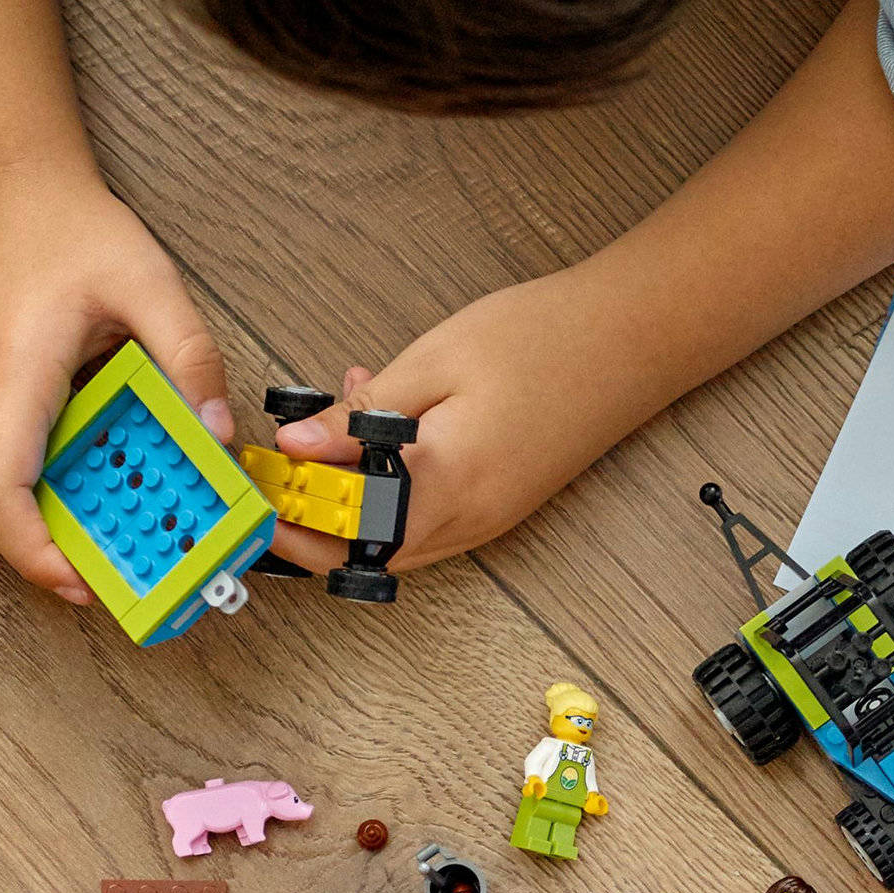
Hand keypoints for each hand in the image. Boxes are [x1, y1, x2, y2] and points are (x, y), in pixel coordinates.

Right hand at [0, 171, 230, 598]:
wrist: (5, 190)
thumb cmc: (71, 231)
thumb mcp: (151, 283)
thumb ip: (191, 358)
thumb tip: (217, 434)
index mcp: (13, 375)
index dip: (32, 551)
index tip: (81, 581)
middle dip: (21, 556)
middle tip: (94, 564)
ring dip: (4, 533)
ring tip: (77, 529)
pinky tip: (56, 485)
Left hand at [261, 271, 636, 575]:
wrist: (636, 337)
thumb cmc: (545, 337)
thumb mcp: (434, 361)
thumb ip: (360, 415)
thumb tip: (295, 448)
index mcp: (450, 483)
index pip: (347, 535)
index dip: (292, 518)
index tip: (257, 485)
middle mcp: (473, 518)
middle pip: (367, 556)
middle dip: (311, 522)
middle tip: (275, 474)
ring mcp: (493, 518)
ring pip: (398, 542)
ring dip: (350, 506)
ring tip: (326, 442)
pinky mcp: (504, 504)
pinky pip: (431, 520)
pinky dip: (390, 495)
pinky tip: (380, 435)